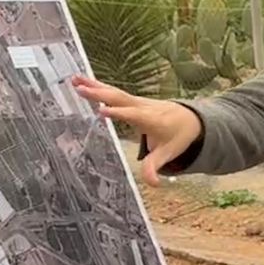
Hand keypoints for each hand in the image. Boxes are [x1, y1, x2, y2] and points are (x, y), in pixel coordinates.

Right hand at [73, 76, 202, 186]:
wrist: (189, 119)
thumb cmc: (176, 136)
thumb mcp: (168, 153)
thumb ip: (155, 167)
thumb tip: (154, 185)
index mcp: (151, 120)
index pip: (133, 115)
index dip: (119, 113)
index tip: (102, 111)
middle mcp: (142, 106)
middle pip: (120, 99)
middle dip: (100, 94)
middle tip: (81, 90)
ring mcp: (136, 100)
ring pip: (114, 91)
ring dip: (94, 85)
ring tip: (74, 80)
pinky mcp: (131, 98)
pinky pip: (113, 90)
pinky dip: (97, 84)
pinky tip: (80, 79)